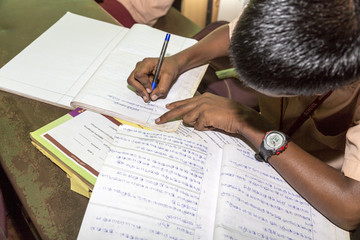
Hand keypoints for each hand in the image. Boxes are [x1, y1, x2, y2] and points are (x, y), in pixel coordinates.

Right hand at [127, 56, 179, 101]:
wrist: (173, 65)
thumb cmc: (171, 67)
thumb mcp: (169, 78)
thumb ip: (162, 88)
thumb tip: (153, 97)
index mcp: (147, 63)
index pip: (138, 75)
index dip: (143, 84)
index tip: (150, 90)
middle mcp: (141, 66)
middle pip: (132, 79)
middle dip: (139, 89)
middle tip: (147, 96)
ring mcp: (139, 71)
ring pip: (134, 83)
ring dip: (141, 90)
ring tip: (152, 91)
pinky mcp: (140, 76)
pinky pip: (137, 85)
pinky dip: (143, 89)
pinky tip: (151, 89)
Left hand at [156, 92, 272, 135]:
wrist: (240, 116)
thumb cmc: (230, 114)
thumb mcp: (214, 107)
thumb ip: (203, 110)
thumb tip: (191, 119)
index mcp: (203, 97)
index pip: (185, 101)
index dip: (175, 105)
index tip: (166, 108)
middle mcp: (201, 100)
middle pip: (179, 109)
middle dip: (167, 116)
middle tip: (158, 121)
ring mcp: (202, 107)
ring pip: (188, 120)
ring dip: (198, 124)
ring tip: (210, 122)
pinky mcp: (204, 115)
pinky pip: (198, 126)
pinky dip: (205, 128)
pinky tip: (214, 124)